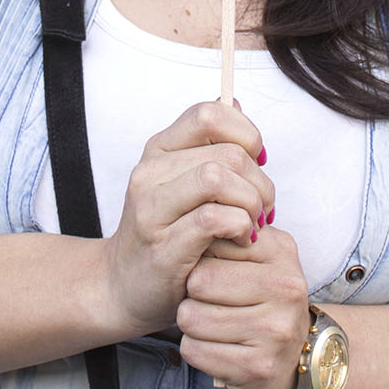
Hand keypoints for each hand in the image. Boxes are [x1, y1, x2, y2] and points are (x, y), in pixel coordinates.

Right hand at [104, 101, 274, 338]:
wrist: (124, 287)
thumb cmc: (165, 233)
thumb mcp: (182, 182)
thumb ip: (208, 145)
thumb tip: (234, 101)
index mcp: (159, 150)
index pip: (209, 113)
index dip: (246, 132)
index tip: (258, 160)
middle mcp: (149, 173)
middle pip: (226, 152)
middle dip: (260, 181)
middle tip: (264, 207)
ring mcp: (151, 209)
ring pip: (218, 178)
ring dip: (251, 202)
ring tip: (254, 224)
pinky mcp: (163, 246)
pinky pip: (214, 218)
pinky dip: (240, 226)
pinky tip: (242, 239)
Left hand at [176, 225, 309, 388]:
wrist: (297, 356)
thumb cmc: (262, 298)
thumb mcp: (256, 256)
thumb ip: (228, 232)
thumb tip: (194, 212)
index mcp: (282, 251)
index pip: (212, 242)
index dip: (201, 257)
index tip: (214, 269)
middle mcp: (286, 288)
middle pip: (198, 281)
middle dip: (192, 293)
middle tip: (211, 302)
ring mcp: (276, 330)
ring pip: (191, 319)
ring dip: (191, 324)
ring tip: (214, 325)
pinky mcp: (258, 367)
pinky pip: (194, 352)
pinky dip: (196, 351)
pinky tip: (217, 349)